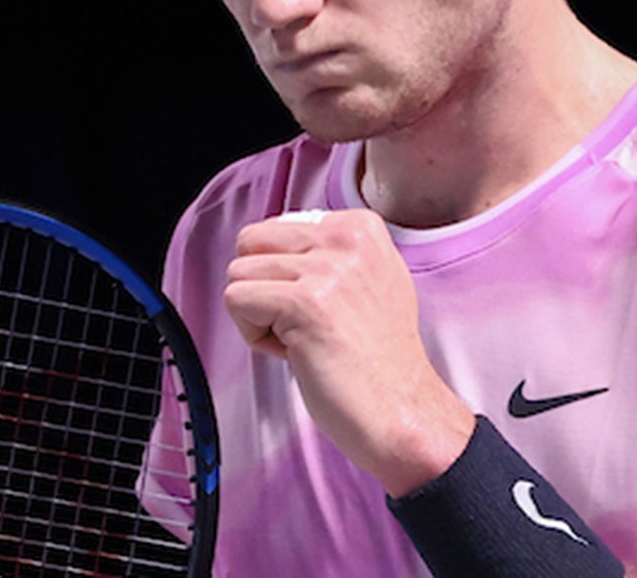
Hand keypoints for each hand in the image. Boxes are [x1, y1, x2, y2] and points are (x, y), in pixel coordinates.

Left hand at [222, 209, 474, 495]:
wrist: (401, 409)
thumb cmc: (379, 360)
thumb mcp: (372, 280)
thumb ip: (330, 253)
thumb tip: (274, 239)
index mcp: (360, 227)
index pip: (274, 227)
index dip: (284, 275)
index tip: (322, 308)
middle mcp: (345, 238)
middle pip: (251, 244)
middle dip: (263, 288)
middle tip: (303, 325)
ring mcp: (326, 269)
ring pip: (238, 274)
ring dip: (259, 316)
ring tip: (304, 340)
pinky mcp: (303, 302)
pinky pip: (236, 300)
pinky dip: (254, 335)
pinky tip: (295, 353)